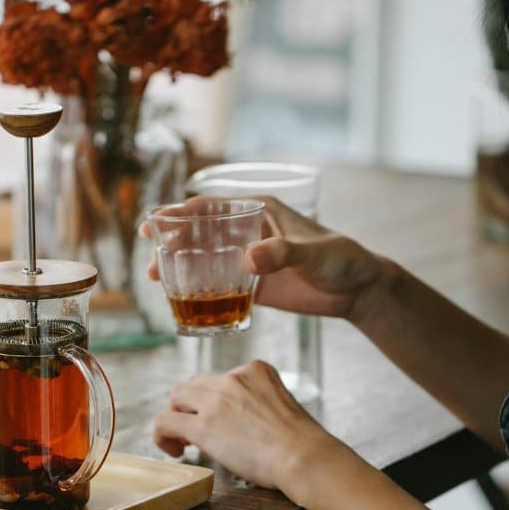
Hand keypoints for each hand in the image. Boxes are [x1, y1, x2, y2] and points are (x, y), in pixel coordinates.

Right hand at [140, 196, 386, 319]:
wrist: (359, 290)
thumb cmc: (341, 259)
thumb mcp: (312, 253)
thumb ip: (282, 253)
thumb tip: (249, 258)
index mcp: (259, 211)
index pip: (211, 206)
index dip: (180, 213)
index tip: (155, 222)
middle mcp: (248, 232)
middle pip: (200, 232)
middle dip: (171, 241)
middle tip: (149, 256)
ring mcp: (248, 259)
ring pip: (205, 259)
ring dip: (179, 267)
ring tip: (156, 279)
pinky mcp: (254, 284)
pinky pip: (219, 286)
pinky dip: (199, 292)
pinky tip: (181, 302)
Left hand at [152, 360, 345, 490]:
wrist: (304, 458)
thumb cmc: (301, 443)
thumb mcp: (283, 404)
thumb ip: (259, 403)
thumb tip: (240, 422)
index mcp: (256, 370)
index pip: (221, 379)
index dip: (214, 401)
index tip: (221, 421)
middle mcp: (233, 378)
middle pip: (195, 384)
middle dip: (192, 406)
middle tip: (196, 430)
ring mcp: (216, 400)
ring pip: (177, 398)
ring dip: (177, 417)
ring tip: (184, 441)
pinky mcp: (202, 425)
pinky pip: (165, 422)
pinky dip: (162, 435)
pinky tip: (174, 450)